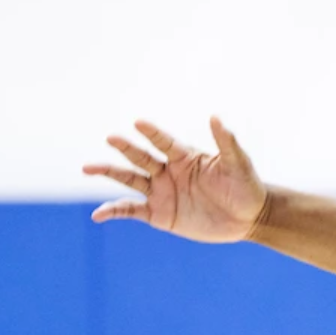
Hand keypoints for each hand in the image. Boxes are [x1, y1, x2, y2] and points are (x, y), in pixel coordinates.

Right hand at [83, 116, 268, 242]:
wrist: (248, 217)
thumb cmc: (245, 185)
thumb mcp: (238, 163)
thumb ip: (226, 141)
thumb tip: (216, 117)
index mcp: (186, 157)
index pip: (165, 141)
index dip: (152, 133)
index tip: (138, 122)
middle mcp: (169, 172)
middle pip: (142, 157)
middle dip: (126, 148)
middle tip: (111, 138)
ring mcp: (162, 192)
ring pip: (130, 180)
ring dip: (109, 173)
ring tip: (87, 168)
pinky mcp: (159, 214)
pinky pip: (131, 210)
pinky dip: (114, 211)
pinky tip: (98, 215)